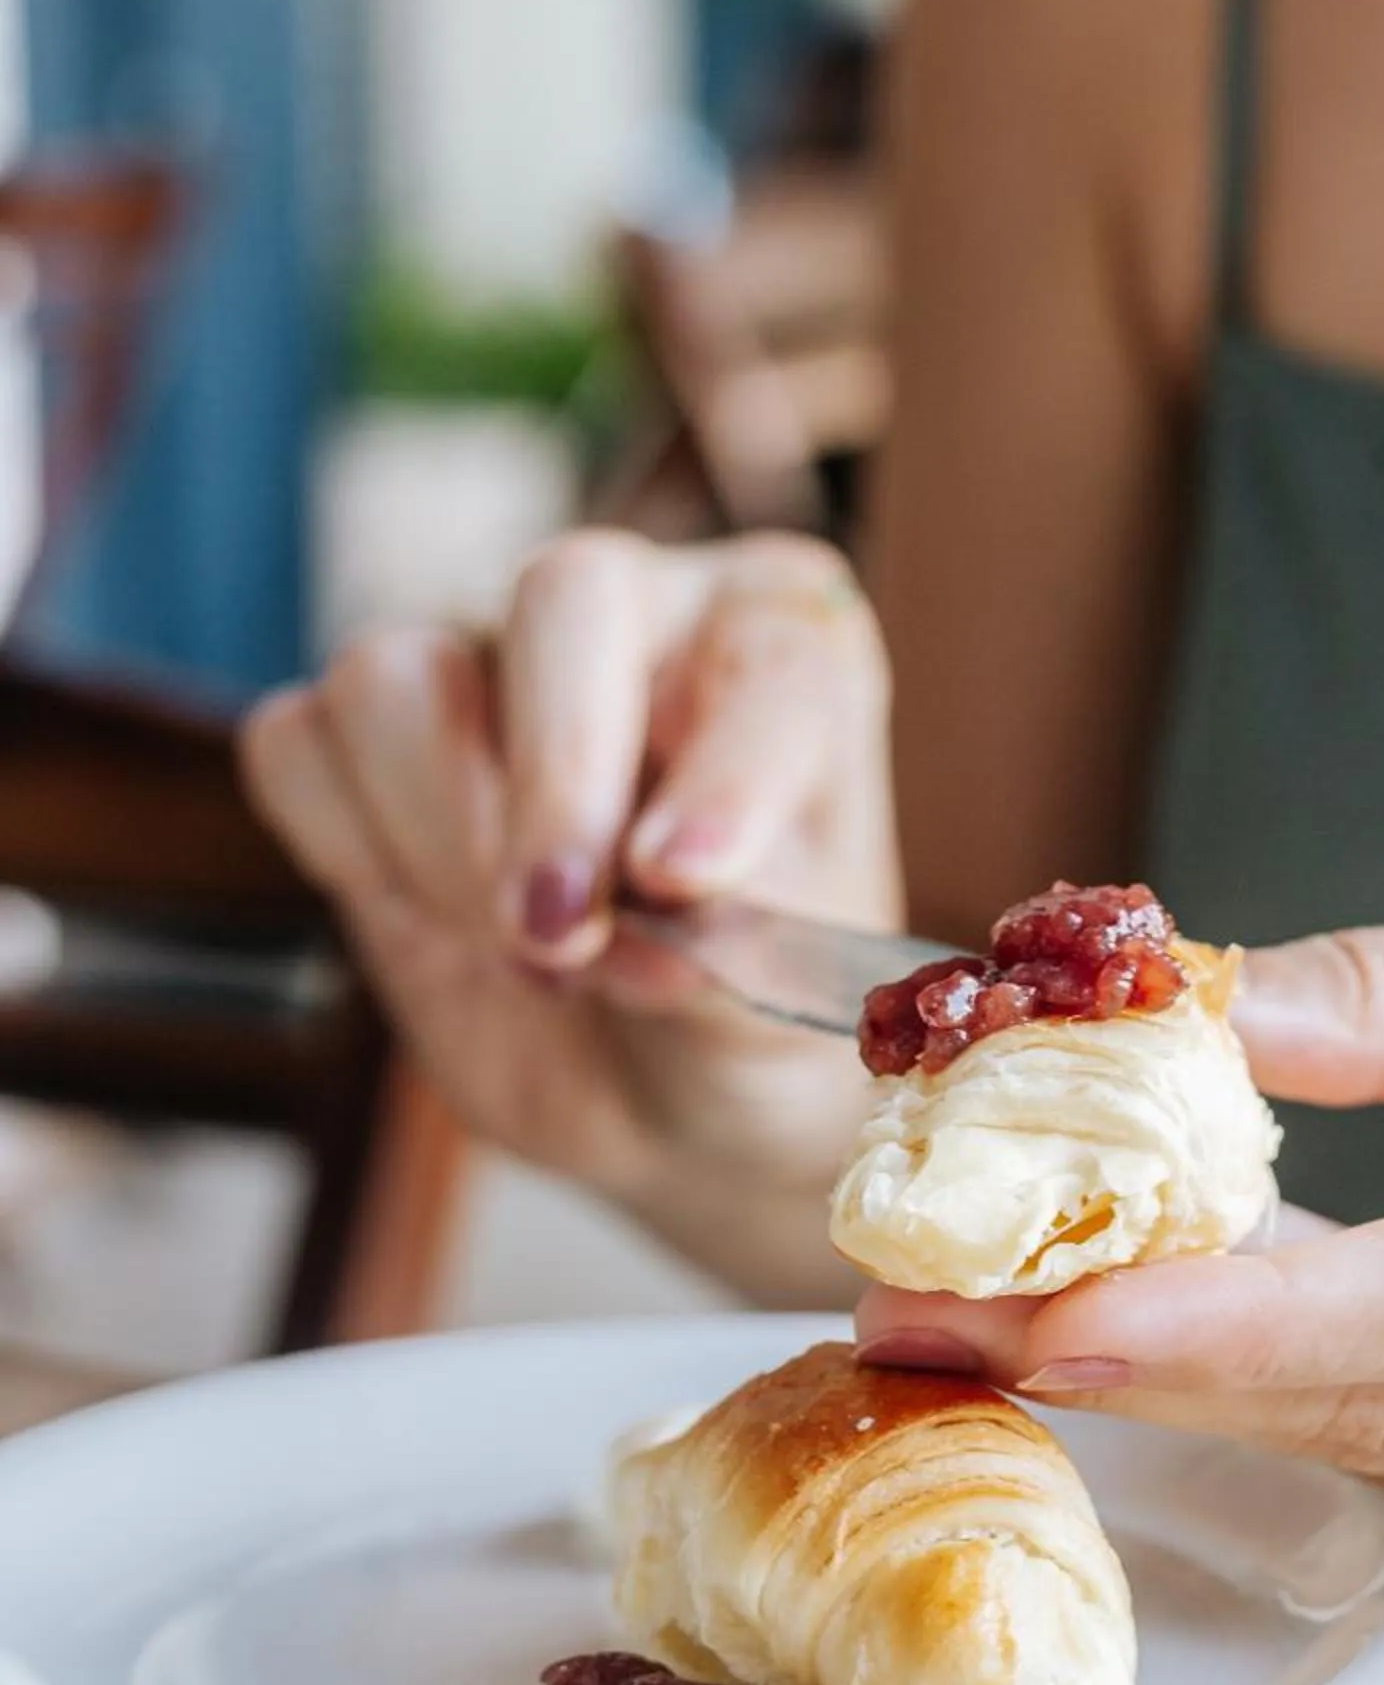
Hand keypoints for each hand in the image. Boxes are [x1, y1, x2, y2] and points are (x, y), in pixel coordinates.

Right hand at [242, 529, 896, 1301]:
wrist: (666, 1088)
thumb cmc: (754, 1014)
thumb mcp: (783, 1008)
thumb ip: (734, 948)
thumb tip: (646, 917)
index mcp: (783, 636)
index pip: (769, 654)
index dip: (722, 768)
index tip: (686, 885)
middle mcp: (633, 612)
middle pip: (562, 596)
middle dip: (557, 780)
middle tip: (560, 933)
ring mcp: (481, 661)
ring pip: (398, 674)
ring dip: (443, 838)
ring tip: (531, 961)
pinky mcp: (361, 740)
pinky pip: (298, 742)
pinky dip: (350, 848)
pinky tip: (436, 924)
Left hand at [856, 882, 1383, 1583]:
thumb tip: (1204, 1016)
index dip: (1238, 1317)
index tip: (1039, 1311)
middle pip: (1382, 1409)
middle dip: (1129, 1359)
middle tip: (907, 1312)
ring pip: (1377, 1450)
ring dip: (1171, 1376)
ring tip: (966, 1306)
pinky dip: (1271, 1386)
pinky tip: (1137, 1321)